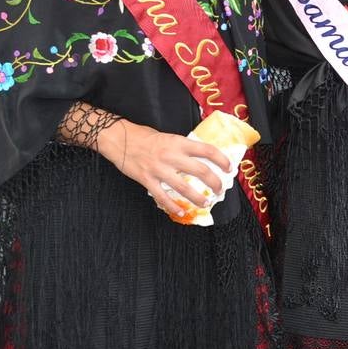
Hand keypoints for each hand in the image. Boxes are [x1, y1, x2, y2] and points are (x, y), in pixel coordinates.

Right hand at [98, 120, 230, 220]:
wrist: (119, 139)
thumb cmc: (143, 136)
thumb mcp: (168, 137)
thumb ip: (181, 148)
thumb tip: (198, 158)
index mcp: (178, 143)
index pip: (206, 150)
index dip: (221, 159)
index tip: (229, 167)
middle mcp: (171, 156)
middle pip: (200, 171)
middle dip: (214, 182)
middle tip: (220, 189)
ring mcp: (159, 169)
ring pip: (184, 187)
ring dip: (198, 198)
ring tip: (206, 203)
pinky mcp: (147, 179)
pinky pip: (162, 196)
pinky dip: (173, 206)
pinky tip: (181, 211)